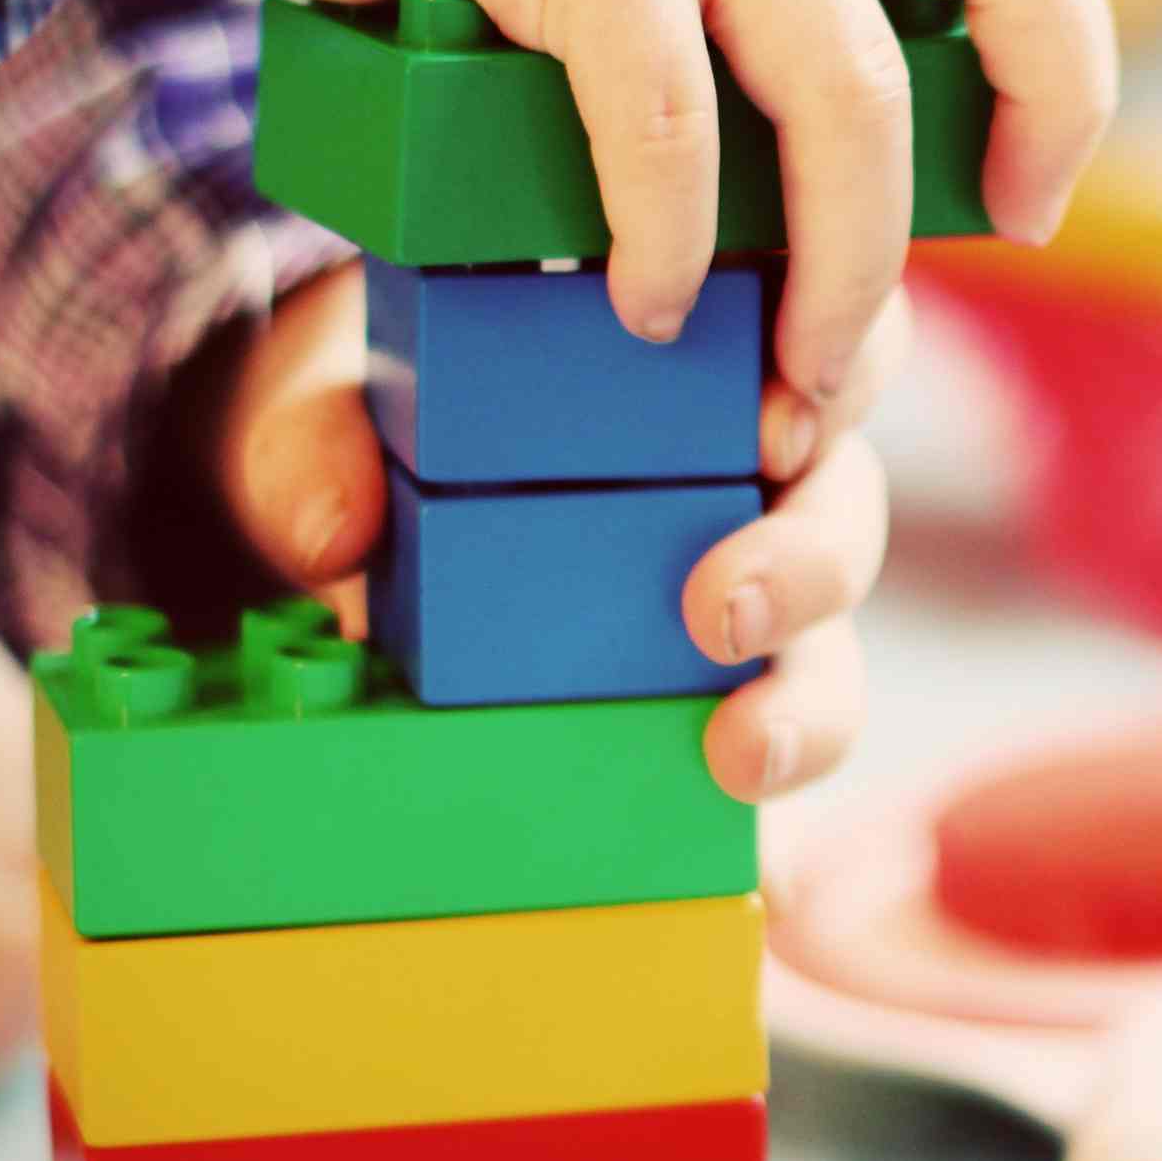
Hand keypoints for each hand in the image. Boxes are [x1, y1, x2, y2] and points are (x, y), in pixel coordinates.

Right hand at [0, 0, 1114, 401]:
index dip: (1061, 67)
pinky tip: (635, 300)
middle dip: (1009, 152)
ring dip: (842, 262)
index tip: (1024, 200)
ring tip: (786, 372)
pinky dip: (664, 234)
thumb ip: (710, 17)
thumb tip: (750, 216)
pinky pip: (664, 112)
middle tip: (903, 319)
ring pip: (846, 85)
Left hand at [206, 259, 904, 803]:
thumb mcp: (333, 401)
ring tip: (742, 745)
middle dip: (813, 556)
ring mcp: (748, 572)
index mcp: (698, 340)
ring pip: (832, 625)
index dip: (839, 371)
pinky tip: (757, 831)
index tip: (774, 427)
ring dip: (811, 691)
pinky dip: (784, 764)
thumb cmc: (379, 416)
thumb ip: (316, 441)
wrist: (350, 511)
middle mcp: (748, 456)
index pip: (823, 329)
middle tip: (724, 605)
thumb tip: (331, 532)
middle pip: (845, 491)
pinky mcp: (726, 679)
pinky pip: (790, 720)